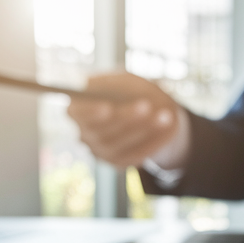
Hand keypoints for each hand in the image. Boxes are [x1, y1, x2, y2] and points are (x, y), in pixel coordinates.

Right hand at [66, 72, 181, 167]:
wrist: (147, 112)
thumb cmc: (130, 90)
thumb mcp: (125, 80)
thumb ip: (119, 85)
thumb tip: (122, 95)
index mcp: (78, 108)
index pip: (76, 113)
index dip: (90, 112)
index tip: (108, 107)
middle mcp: (84, 133)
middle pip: (99, 132)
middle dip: (125, 118)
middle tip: (146, 105)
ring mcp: (99, 151)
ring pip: (118, 146)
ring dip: (143, 130)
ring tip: (165, 115)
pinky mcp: (117, 162)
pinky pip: (133, 156)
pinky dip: (152, 142)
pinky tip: (167, 126)